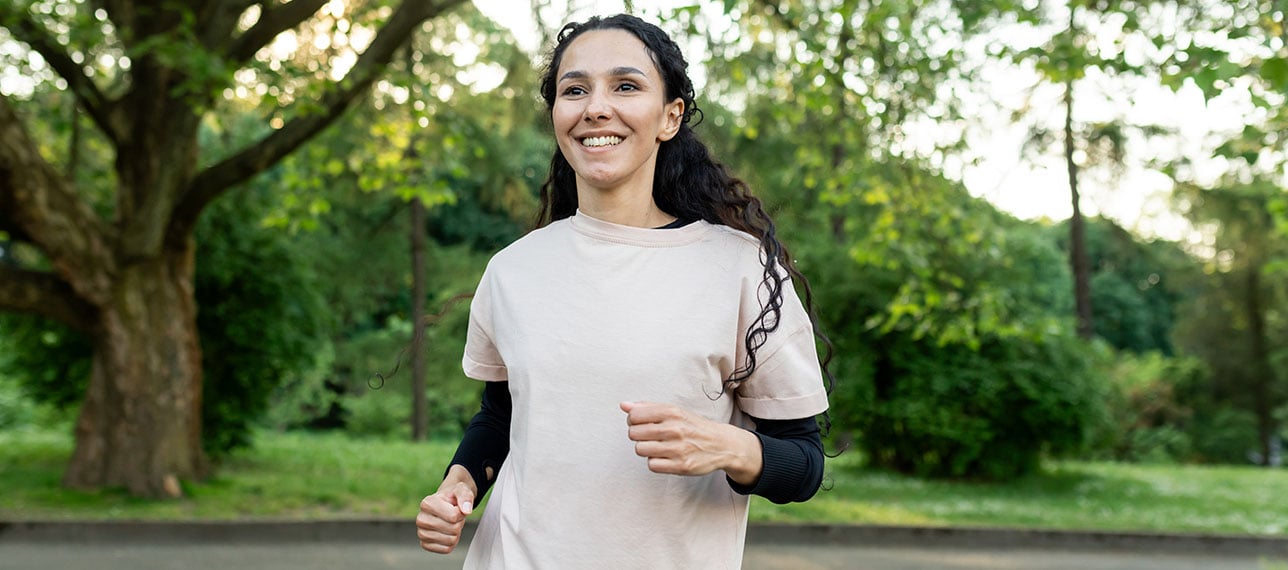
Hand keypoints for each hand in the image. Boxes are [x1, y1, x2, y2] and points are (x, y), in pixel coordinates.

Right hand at [416, 465, 475, 553]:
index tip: (456, 508)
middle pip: (453, 529)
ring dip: (456, 533)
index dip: (461, 513)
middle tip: (454, 516)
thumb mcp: (461, 490)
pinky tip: (447, 532)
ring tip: (450, 523)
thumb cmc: (452, 497)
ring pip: (451, 540)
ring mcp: (421, 533)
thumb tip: (467, 510)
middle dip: (459, 523)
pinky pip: (446, 549)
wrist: (446, 504)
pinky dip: (451, 542)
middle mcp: (421, 519)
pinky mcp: (425, 544)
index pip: (453, 516)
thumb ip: (465, 497)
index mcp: (427, 503)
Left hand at [620, 401, 762, 484]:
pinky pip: (652, 465)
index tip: (641, 423)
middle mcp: (675, 429)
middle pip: (634, 433)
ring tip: (658, 446)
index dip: (633, 421)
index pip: (634, 415)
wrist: (721, 444)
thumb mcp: (674, 411)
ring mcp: (678, 448)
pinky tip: (665, 457)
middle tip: (650, 436)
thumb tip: (624, 405)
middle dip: (638, 435)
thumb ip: (647, 407)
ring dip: (646, 449)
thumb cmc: (693, 427)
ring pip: (641, 450)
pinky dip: (655, 462)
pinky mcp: (681, 466)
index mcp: (672, 412)